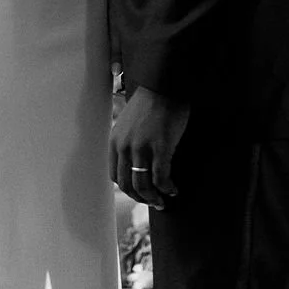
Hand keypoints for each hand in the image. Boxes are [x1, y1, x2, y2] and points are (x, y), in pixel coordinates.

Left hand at [109, 86, 189, 209]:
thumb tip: (134, 163)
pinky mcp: (160, 147)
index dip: (128, 189)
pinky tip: (174, 189)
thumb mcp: (128, 122)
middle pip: (128, 185)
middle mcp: (124, 146)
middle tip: (153, 202)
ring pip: (143, 185)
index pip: (115, 176)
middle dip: (141, 198)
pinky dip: (167, 188)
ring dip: (153, 198)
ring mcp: (141, 148)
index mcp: (115, 141)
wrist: (164, 86)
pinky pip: (161, 178)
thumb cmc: (150, 102)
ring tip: (163, 201)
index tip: (139, 193)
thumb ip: (127, 141)